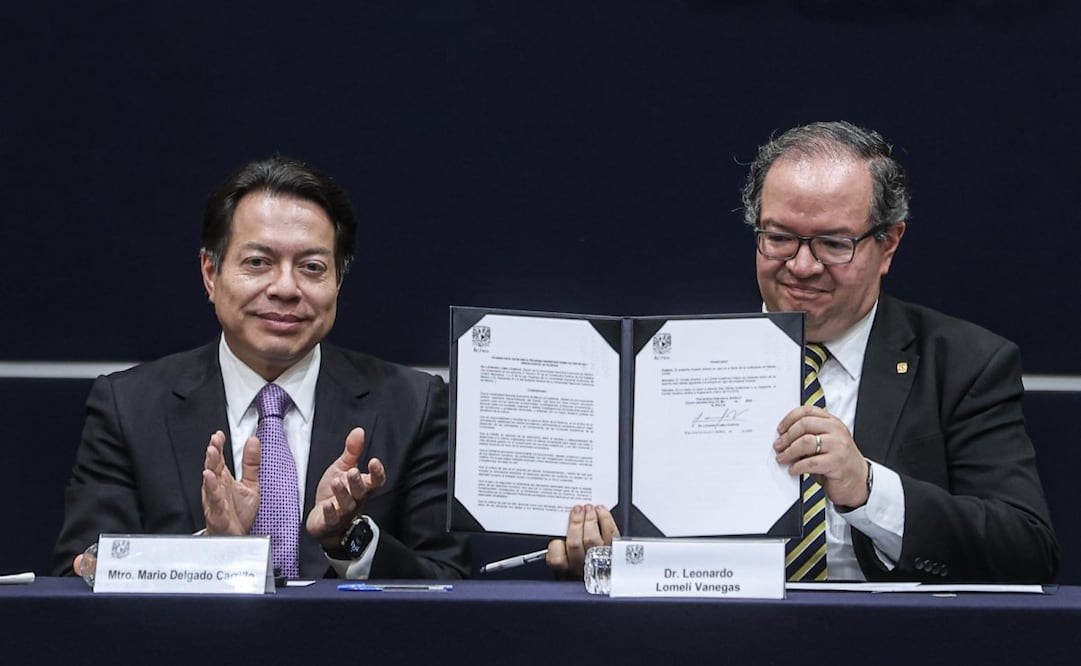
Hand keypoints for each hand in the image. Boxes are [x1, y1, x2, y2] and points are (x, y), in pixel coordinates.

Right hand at [201, 430, 260, 534]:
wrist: (236, 537)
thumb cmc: (239, 513)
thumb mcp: (250, 484)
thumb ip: (251, 464)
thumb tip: (253, 442)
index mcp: (224, 480)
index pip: (219, 460)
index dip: (218, 447)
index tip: (218, 435)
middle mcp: (218, 489)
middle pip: (213, 468)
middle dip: (213, 454)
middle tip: (214, 442)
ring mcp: (216, 502)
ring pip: (210, 484)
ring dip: (210, 469)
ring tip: (210, 456)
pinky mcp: (218, 515)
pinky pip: (215, 502)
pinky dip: (213, 492)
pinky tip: (210, 481)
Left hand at [305, 427, 385, 546]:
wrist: (322, 518)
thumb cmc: (335, 492)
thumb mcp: (342, 468)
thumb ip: (352, 451)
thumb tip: (358, 430)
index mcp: (362, 486)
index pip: (376, 481)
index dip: (377, 473)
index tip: (374, 461)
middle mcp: (356, 500)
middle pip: (361, 492)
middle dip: (357, 482)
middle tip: (352, 471)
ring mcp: (343, 512)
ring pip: (347, 504)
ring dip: (342, 493)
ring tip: (336, 482)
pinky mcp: (330, 522)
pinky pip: (332, 519)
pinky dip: (330, 512)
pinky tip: (327, 505)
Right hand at [546, 503, 619, 576]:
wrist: (615, 562)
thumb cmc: (586, 552)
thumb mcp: (570, 551)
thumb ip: (563, 539)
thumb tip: (564, 519)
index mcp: (569, 565)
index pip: (557, 559)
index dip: (555, 545)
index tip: (558, 529)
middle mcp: (584, 565)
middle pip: (575, 544)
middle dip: (575, 523)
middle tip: (577, 509)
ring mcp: (600, 559)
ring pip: (592, 539)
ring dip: (589, 520)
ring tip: (588, 508)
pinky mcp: (616, 550)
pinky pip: (610, 533)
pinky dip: (605, 518)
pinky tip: (601, 510)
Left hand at [773, 405, 869, 507]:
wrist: (858, 481)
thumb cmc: (838, 462)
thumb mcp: (825, 443)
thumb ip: (810, 436)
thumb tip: (783, 437)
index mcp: (833, 422)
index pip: (807, 411)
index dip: (789, 419)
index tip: (780, 429)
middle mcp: (837, 431)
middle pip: (804, 424)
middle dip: (787, 436)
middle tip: (778, 446)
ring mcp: (838, 446)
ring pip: (806, 442)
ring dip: (789, 451)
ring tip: (782, 458)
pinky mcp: (837, 463)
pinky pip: (811, 462)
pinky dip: (797, 466)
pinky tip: (793, 470)